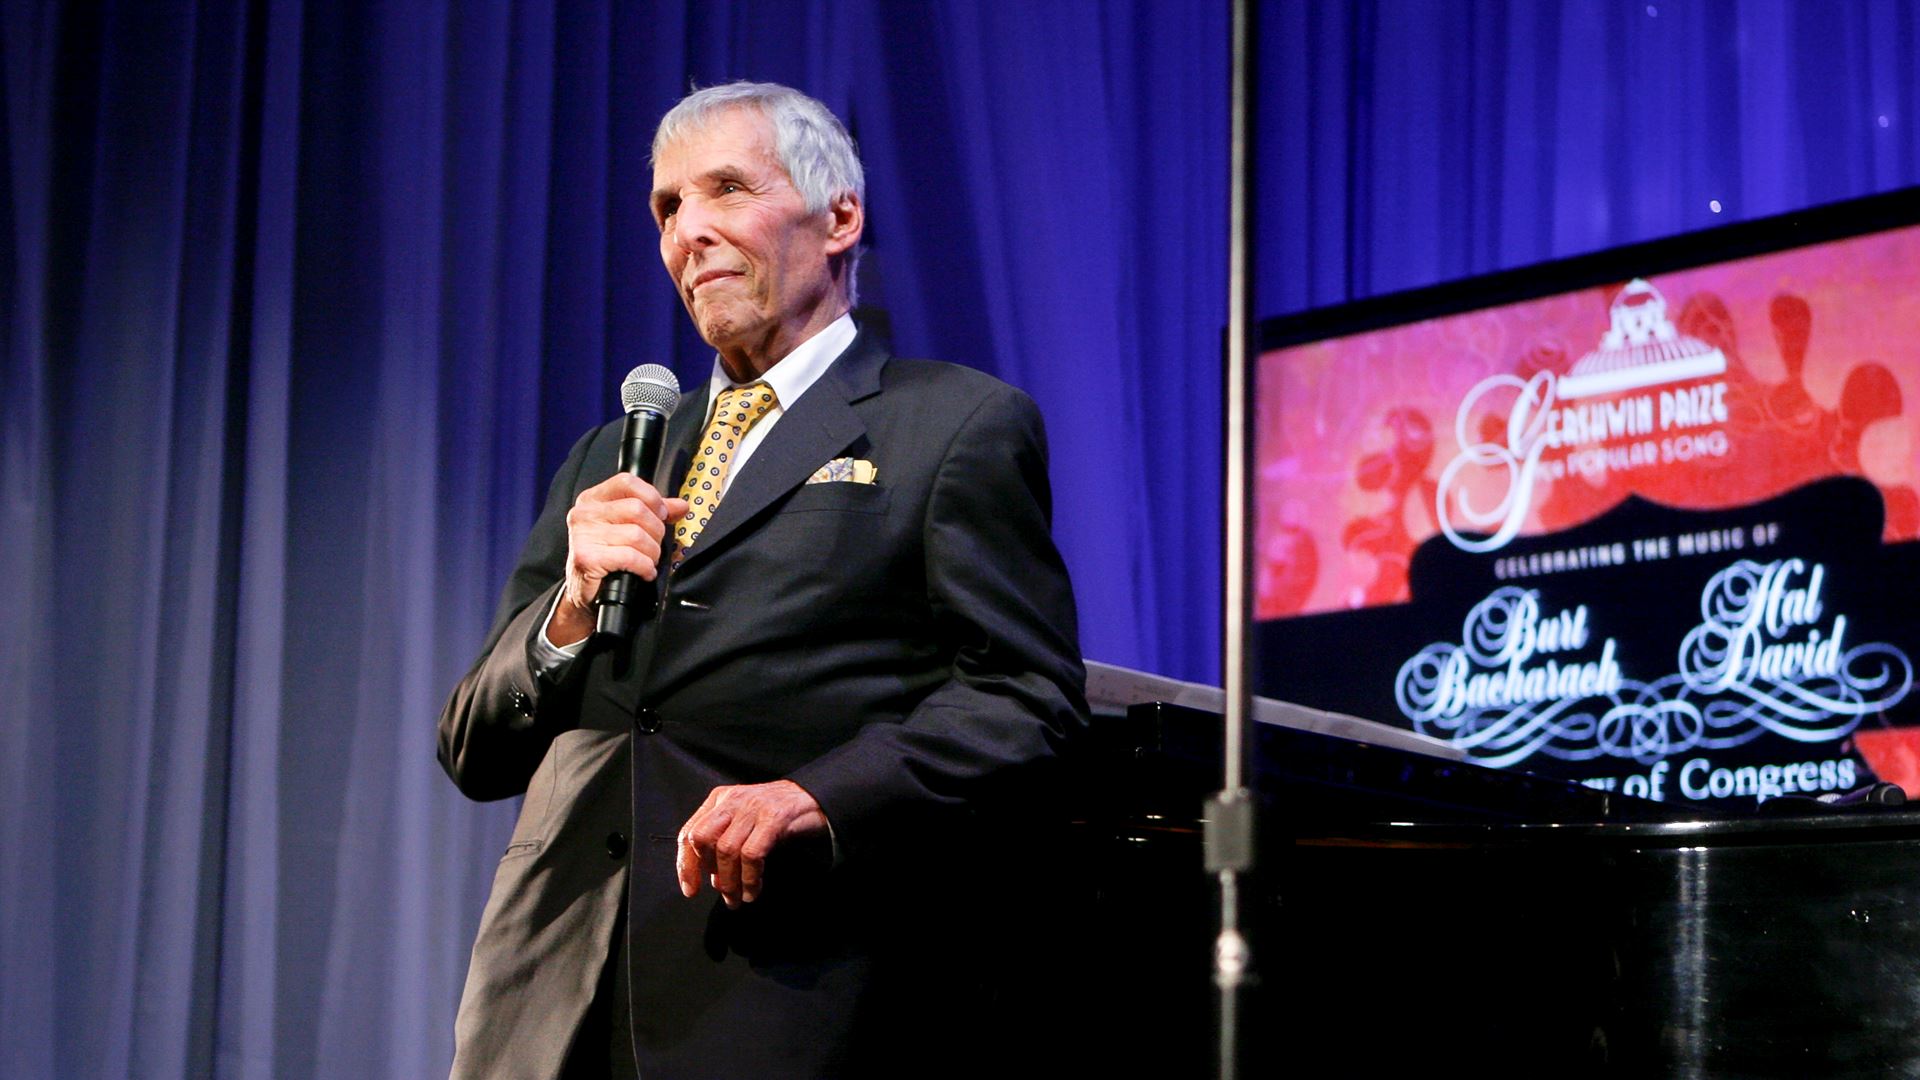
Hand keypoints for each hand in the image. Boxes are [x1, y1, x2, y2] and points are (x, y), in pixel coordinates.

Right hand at [549, 474, 688, 644]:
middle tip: (653, 546)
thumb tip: (681, 505)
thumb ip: (654, 513)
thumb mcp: (627, 528)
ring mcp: (582, 535)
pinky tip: (643, 572)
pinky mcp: (586, 557)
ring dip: (651, 553)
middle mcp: (584, 513)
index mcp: (592, 500)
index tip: (661, 515)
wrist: (586, 593)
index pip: (627, 482)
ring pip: (636, 535)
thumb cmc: (608, 558)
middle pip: (637, 509)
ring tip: (647, 561)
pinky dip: (644, 567)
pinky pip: (630, 556)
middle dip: (655, 531)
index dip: (652, 498)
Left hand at [676, 780, 828, 907]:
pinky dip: (750, 878)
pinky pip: (752, 854)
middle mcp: (732, 800)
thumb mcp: (744, 820)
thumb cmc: (777, 815)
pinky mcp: (774, 818)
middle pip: (702, 838)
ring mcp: (753, 807)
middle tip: (721, 895)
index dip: (686, 865)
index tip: (691, 890)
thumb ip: (725, 842)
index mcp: (720, 799)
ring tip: (738, 899)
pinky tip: (754, 890)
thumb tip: (711, 878)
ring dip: (730, 882)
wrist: (815, 797)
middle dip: (706, 873)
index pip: (689, 832)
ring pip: (726, 850)